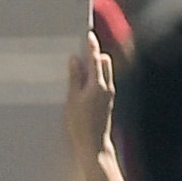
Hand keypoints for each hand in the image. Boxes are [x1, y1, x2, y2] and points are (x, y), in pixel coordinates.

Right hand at [65, 30, 116, 163]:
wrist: (94, 145)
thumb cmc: (80, 125)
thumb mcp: (72, 100)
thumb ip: (75, 78)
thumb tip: (75, 60)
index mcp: (98, 85)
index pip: (96, 59)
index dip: (92, 46)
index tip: (89, 35)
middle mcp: (107, 87)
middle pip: (105, 63)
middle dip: (96, 55)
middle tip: (81, 52)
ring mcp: (109, 95)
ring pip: (105, 73)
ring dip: (95, 67)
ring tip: (80, 69)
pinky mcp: (107, 103)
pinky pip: (103, 83)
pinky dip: (95, 78)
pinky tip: (83, 85)